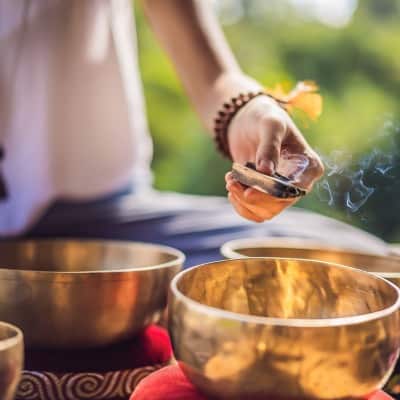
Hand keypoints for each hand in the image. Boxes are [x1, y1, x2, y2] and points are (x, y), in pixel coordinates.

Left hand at [225, 95, 323, 221]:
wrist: (249, 121)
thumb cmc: (265, 118)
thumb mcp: (270, 125)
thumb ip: (270, 145)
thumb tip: (266, 171)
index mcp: (309, 166)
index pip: (296, 189)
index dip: (273, 195)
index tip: (249, 192)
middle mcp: (298, 183)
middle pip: (278, 205)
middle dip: (252, 197)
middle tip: (231, 182)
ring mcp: (281, 192)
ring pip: (264, 212)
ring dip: (242, 201)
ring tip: (230, 181)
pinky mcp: (264, 196)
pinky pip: (253, 212)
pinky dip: (239, 203)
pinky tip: (231, 185)